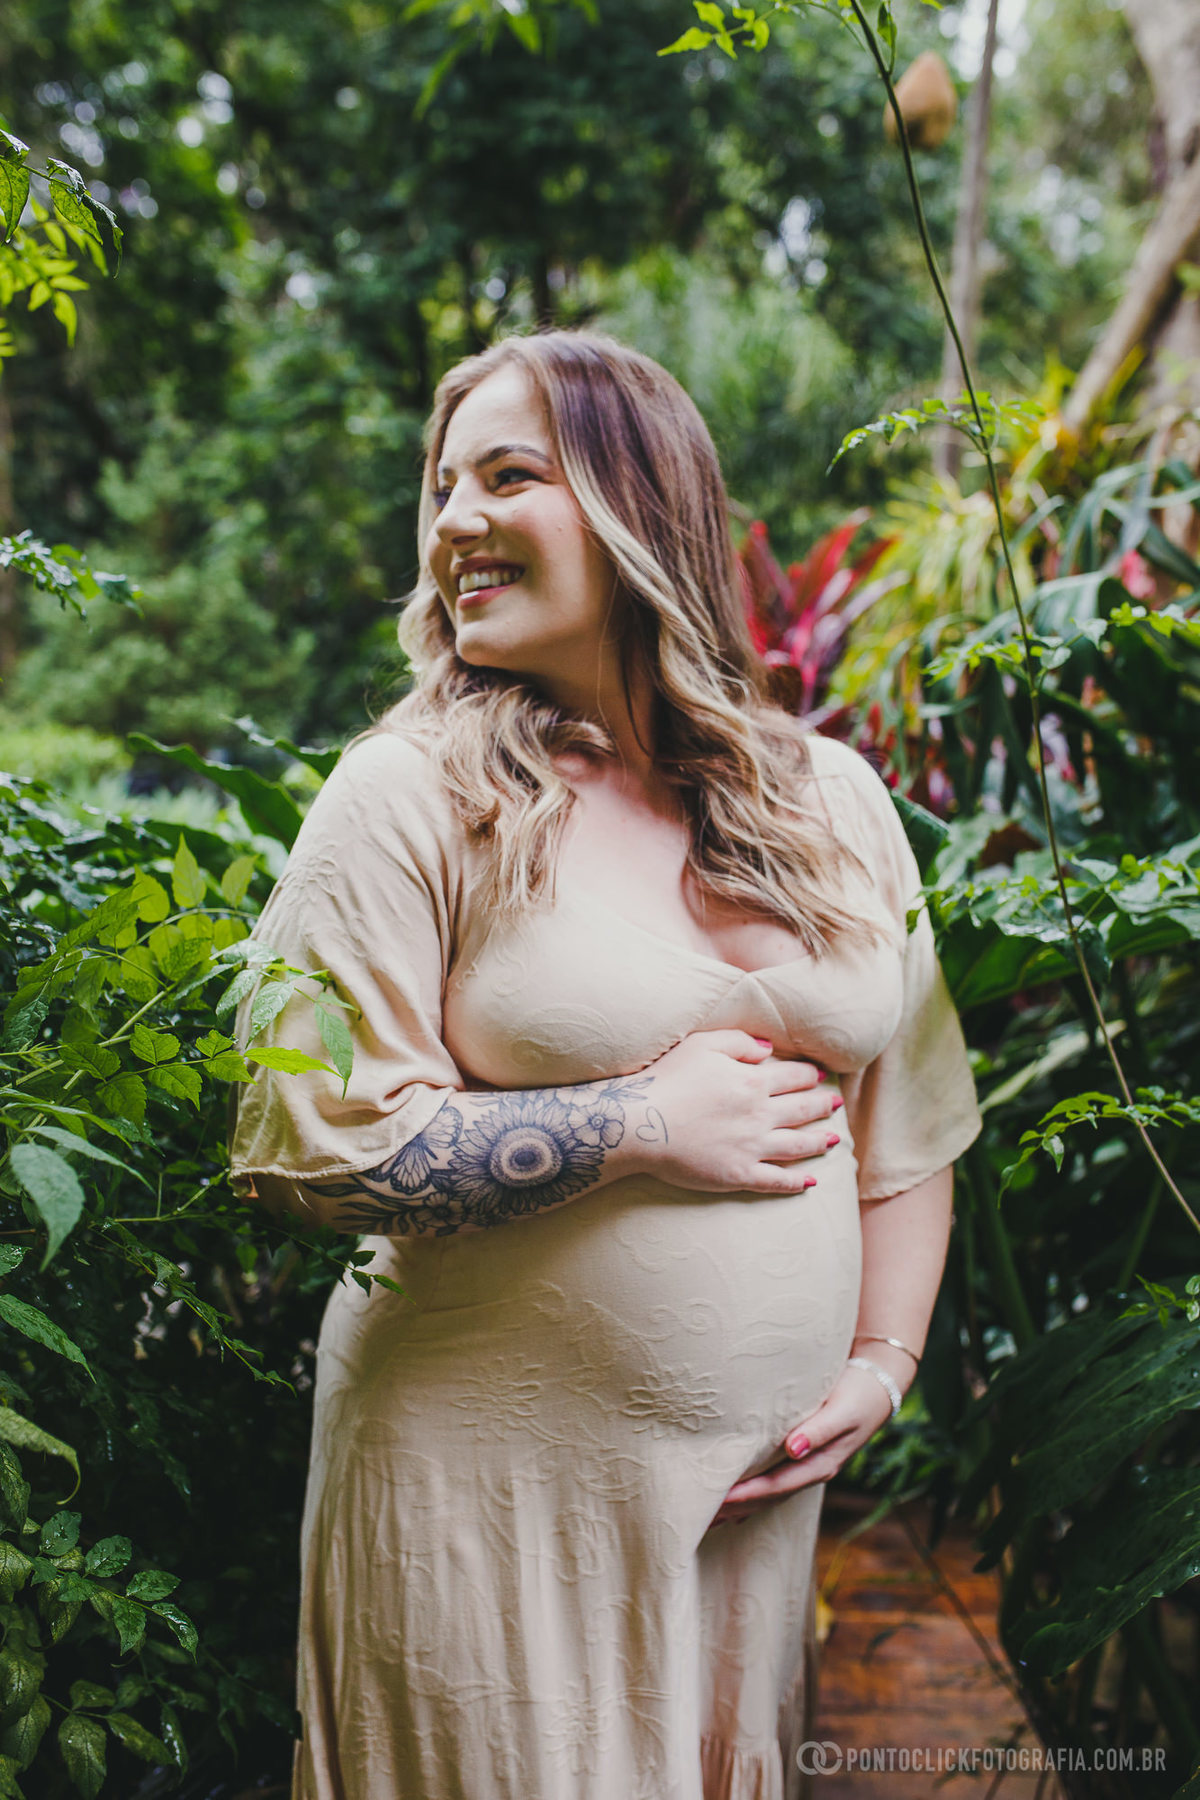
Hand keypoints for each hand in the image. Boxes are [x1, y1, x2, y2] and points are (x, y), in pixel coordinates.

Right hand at [636, 1029, 841, 1196]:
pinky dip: (796, 1182)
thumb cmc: (668, 1079)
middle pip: (802, 1109)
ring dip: (819, 1141)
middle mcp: (760, 1114)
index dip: (808, 1075)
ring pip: (797, 1145)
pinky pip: (776, 1180)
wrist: (642, 1123)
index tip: (819, 1076)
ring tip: (833, 1140)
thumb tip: (768, 1049)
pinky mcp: (739, 1174)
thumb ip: (739, 1042)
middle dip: (822, 1105)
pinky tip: (810, 1181)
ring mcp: (752, 1147)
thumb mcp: (702, 1044)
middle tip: (836, 1104)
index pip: (792, 1077)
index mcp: (752, 1081)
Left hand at [708, 1352, 906, 1527]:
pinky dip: (753, 1494)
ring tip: (710, 1515)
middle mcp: (812, 1471)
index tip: (718, 1501)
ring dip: (742, 1505)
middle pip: (769, 1497)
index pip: (776, 1486)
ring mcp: (808, 1466)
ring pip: (770, 1493)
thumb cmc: (857, 1393)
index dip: (747, 1495)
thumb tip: (792, 1449)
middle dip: (737, 1508)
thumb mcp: (842, 1411)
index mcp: (821, 1464)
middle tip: (700, 1516)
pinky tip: (736, 1504)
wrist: (878, 1385)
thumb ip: (819, 1430)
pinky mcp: (803, 1455)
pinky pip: (773, 1481)